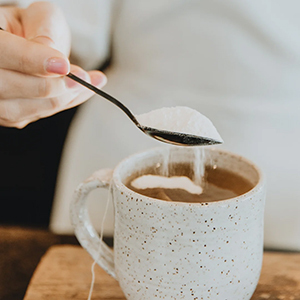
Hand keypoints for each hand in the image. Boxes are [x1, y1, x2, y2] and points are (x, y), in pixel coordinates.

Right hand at [0, 2, 106, 127]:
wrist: (25, 46)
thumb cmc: (30, 28)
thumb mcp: (37, 17)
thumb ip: (45, 31)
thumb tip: (57, 62)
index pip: (4, 53)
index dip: (35, 61)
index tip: (64, 65)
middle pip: (14, 86)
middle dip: (55, 85)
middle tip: (84, 79)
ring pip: (30, 106)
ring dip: (66, 97)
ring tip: (92, 82)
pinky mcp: (12, 116)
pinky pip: (42, 113)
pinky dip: (66, 102)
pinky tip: (83, 91)